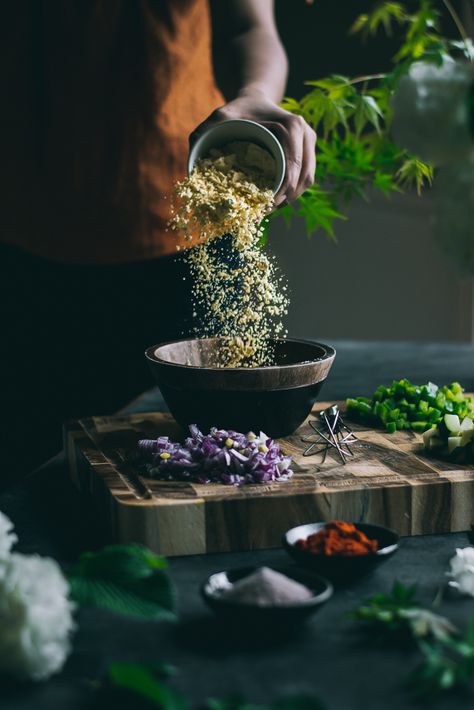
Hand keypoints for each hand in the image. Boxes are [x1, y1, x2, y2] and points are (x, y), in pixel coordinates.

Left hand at [189, 91, 316, 206]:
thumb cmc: (237, 110)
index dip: (279, 191)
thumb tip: (195, 158)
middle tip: (262, 212)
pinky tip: (273, 201)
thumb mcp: (220, 116)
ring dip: (289, 199)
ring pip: (307, 181)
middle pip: (303, 177)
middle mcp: (306, 133)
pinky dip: (292, 193)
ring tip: (266, 209)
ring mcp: (310, 143)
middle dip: (284, 199)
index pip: (292, 166)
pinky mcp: (308, 152)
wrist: (255, 102)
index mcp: (292, 125)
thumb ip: (206, 131)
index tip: (261, 206)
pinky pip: (305, 178)